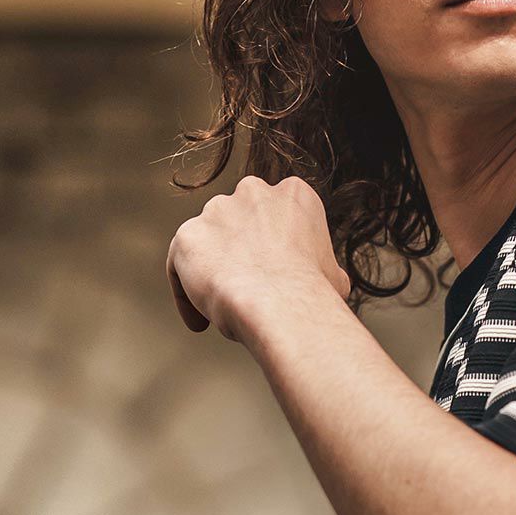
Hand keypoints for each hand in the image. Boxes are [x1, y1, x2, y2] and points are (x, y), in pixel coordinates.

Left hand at [165, 174, 351, 342]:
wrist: (282, 303)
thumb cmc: (315, 295)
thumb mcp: (334, 276)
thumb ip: (321, 266)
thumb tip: (330, 280)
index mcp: (295, 195)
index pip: (278, 220)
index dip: (276, 253)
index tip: (276, 281)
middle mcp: (253, 191)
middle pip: (240, 226)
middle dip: (241, 256)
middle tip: (248, 293)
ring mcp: (216, 210)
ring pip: (209, 246)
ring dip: (214, 274)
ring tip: (223, 312)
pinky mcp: (187, 236)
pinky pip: (181, 268)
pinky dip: (188, 296)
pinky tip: (202, 323)